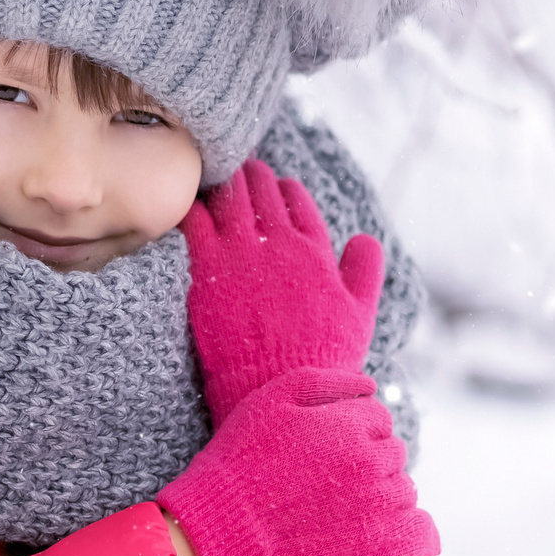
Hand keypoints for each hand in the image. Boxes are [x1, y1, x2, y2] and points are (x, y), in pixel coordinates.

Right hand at [158, 367, 435, 555]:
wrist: (223, 531)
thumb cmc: (240, 463)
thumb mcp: (270, 401)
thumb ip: (324, 382)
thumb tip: (370, 386)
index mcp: (350, 425)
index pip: (377, 417)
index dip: (352, 428)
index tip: (328, 446)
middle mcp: (371, 462)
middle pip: (392, 452)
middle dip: (369, 459)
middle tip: (332, 477)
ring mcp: (377, 507)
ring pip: (404, 490)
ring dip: (385, 493)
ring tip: (347, 506)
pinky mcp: (377, 547)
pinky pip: (419, 533)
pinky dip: (416, 531)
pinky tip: (397, 533)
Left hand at [180, 161, 386, 425]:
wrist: (276, 387)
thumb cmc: (322, 359)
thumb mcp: (360, 314)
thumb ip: (365, 271)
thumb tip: (365, 238)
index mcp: (315, 251)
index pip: (297, 202)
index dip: (285, 189)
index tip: (277, 184)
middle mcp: (279, 245)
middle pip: (262, 192)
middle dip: (253, 176)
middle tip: (242, 168)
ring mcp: (241, 254)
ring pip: (230, 199)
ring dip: (225, 183)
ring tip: (217, 177)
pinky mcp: (207, 270)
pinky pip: (196, 223)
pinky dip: (194, 207)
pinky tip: (189, 205)